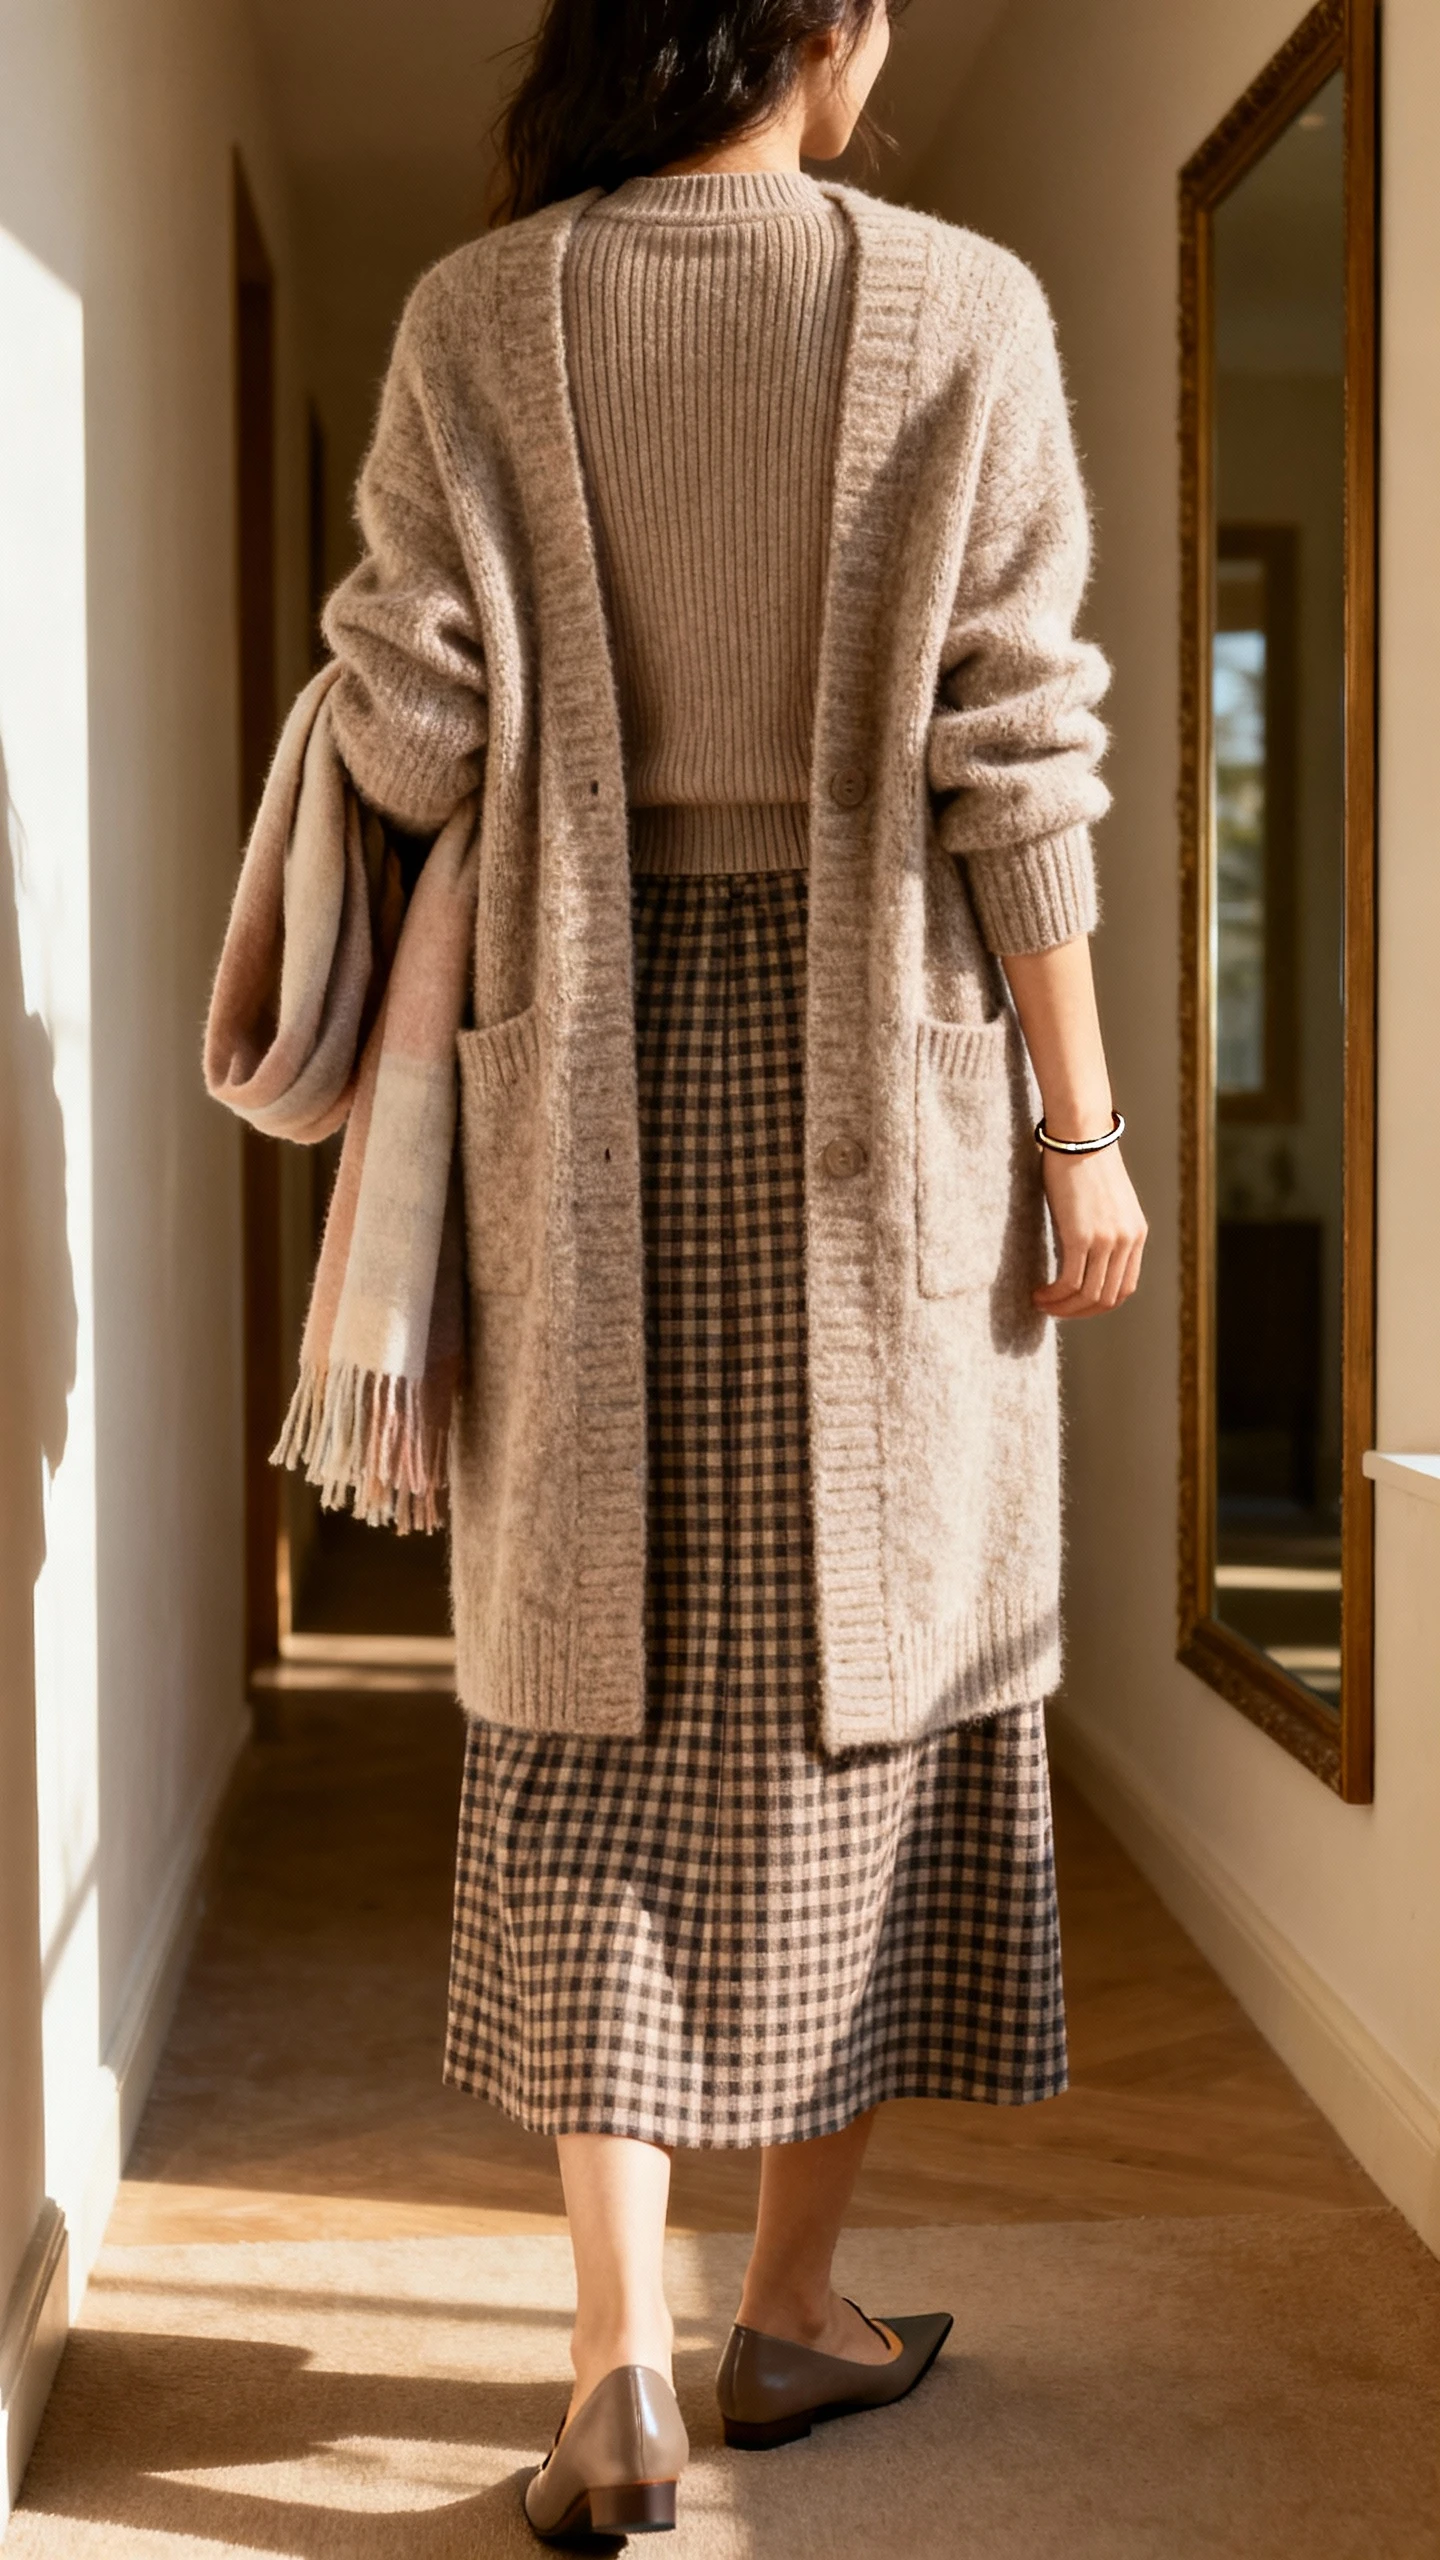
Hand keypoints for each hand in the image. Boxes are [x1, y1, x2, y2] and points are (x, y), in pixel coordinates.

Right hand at [1033, 1143, 1146, 1318]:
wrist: (1080, 1136)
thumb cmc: (1084, 1161)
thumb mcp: (1106, 1201)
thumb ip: (1104, 1229)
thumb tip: (1083, 1252)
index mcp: (1136, 1234)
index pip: (1125, 1287)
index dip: (1099, 1303)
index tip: (1075, 1303)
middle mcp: (1127, 1240)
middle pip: (1108, 1297)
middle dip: (1079, 1312)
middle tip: (1054, 1310)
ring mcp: (1107, 1240)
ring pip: (1089, 1294)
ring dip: (1063, 1307)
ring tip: (1042, 1303)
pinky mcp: (1082, 1236)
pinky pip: (1070, 1281)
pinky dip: (1054, 1295)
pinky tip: (1039, 1293)